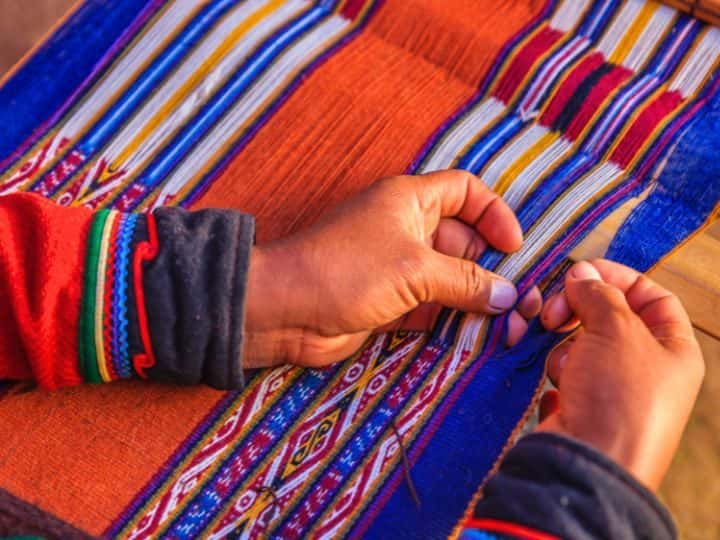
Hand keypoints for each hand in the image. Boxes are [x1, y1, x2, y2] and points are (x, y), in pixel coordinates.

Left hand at [244, 170, 540, 368]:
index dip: (493, 213)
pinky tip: (475, 337)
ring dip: (473, 299)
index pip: (464, 191)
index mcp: (410, 200)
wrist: (285, 310)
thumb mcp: (414, 269)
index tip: (514, 246)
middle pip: (463, 241)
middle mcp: (406, 229)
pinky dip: (451, 320)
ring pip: (449, 279)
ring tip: (504, 325)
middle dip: (489, 267)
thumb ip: (464, 281)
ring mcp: (397, 268)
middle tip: (516, 300)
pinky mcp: (390, 303)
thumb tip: (507, 295)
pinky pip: (431, 308)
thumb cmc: (347, 271)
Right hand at [538, 259, 703, 489]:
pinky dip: (557, 373)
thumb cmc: (619, 397)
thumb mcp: (617, 329)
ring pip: (581, 343)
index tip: (579, 272)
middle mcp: (647, 369)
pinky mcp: (583, 406)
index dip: (616, 277)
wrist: (589, 463)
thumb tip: (580, 273)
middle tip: (554, 313)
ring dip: (565, 347)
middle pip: (609, 317)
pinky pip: (565, 372)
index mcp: (674, 349)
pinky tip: (559, 390)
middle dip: (578, 310)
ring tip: (566, 369)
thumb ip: (598, 293)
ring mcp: (613, 390)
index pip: (650, 296)